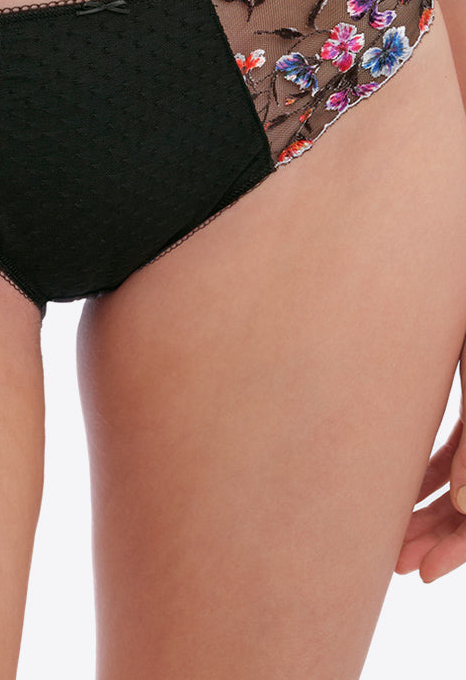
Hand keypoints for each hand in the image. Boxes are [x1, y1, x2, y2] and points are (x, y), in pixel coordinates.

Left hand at [395, 337, 465, 582]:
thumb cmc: (465, 323)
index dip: (459, 550)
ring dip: (429, 512)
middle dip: (436, 539)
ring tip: (390, 538)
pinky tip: (398, 492)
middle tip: (396, 563)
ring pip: (461, 484)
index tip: (423, 574)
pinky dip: (429, 475)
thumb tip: (464, 507)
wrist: (452, 275)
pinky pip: (452, 453)